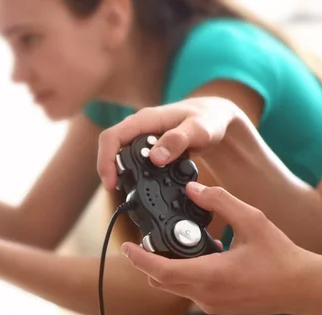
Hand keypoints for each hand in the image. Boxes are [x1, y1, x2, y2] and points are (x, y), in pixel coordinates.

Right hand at [97, 97, 250, 189]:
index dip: (105, 160)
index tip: (111, 182)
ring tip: (128, 191)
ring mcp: (143, 137)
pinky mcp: (148, 146)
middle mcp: (139, 127)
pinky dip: (132, 173)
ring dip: (120, 172)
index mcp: (145, 120)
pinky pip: (132, 159)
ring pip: (120, 154)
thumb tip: (155, 159)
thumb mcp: (198, 130)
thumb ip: (177, 141)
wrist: (216, 116)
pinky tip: (141, 185)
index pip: (111, 137)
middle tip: (117, 190)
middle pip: (111, 147)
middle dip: (109, 169)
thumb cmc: (209, 119)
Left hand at [121, 182, 311, 314]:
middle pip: (160, 280)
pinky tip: (196, 256)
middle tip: (145, 240)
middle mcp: (206, 294)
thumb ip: (220, 201)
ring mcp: (210, 304)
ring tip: (172, 244)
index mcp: (211, 275)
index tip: (126, 246)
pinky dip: (182, 275)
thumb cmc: (280, 256)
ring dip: (165, 268)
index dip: (139, 259)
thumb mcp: (253, 220)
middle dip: (148, 262)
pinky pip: (188, 291)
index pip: (161, 272)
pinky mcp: (216, 307)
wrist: (301, 287)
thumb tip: (193, 188)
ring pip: (173, 287)